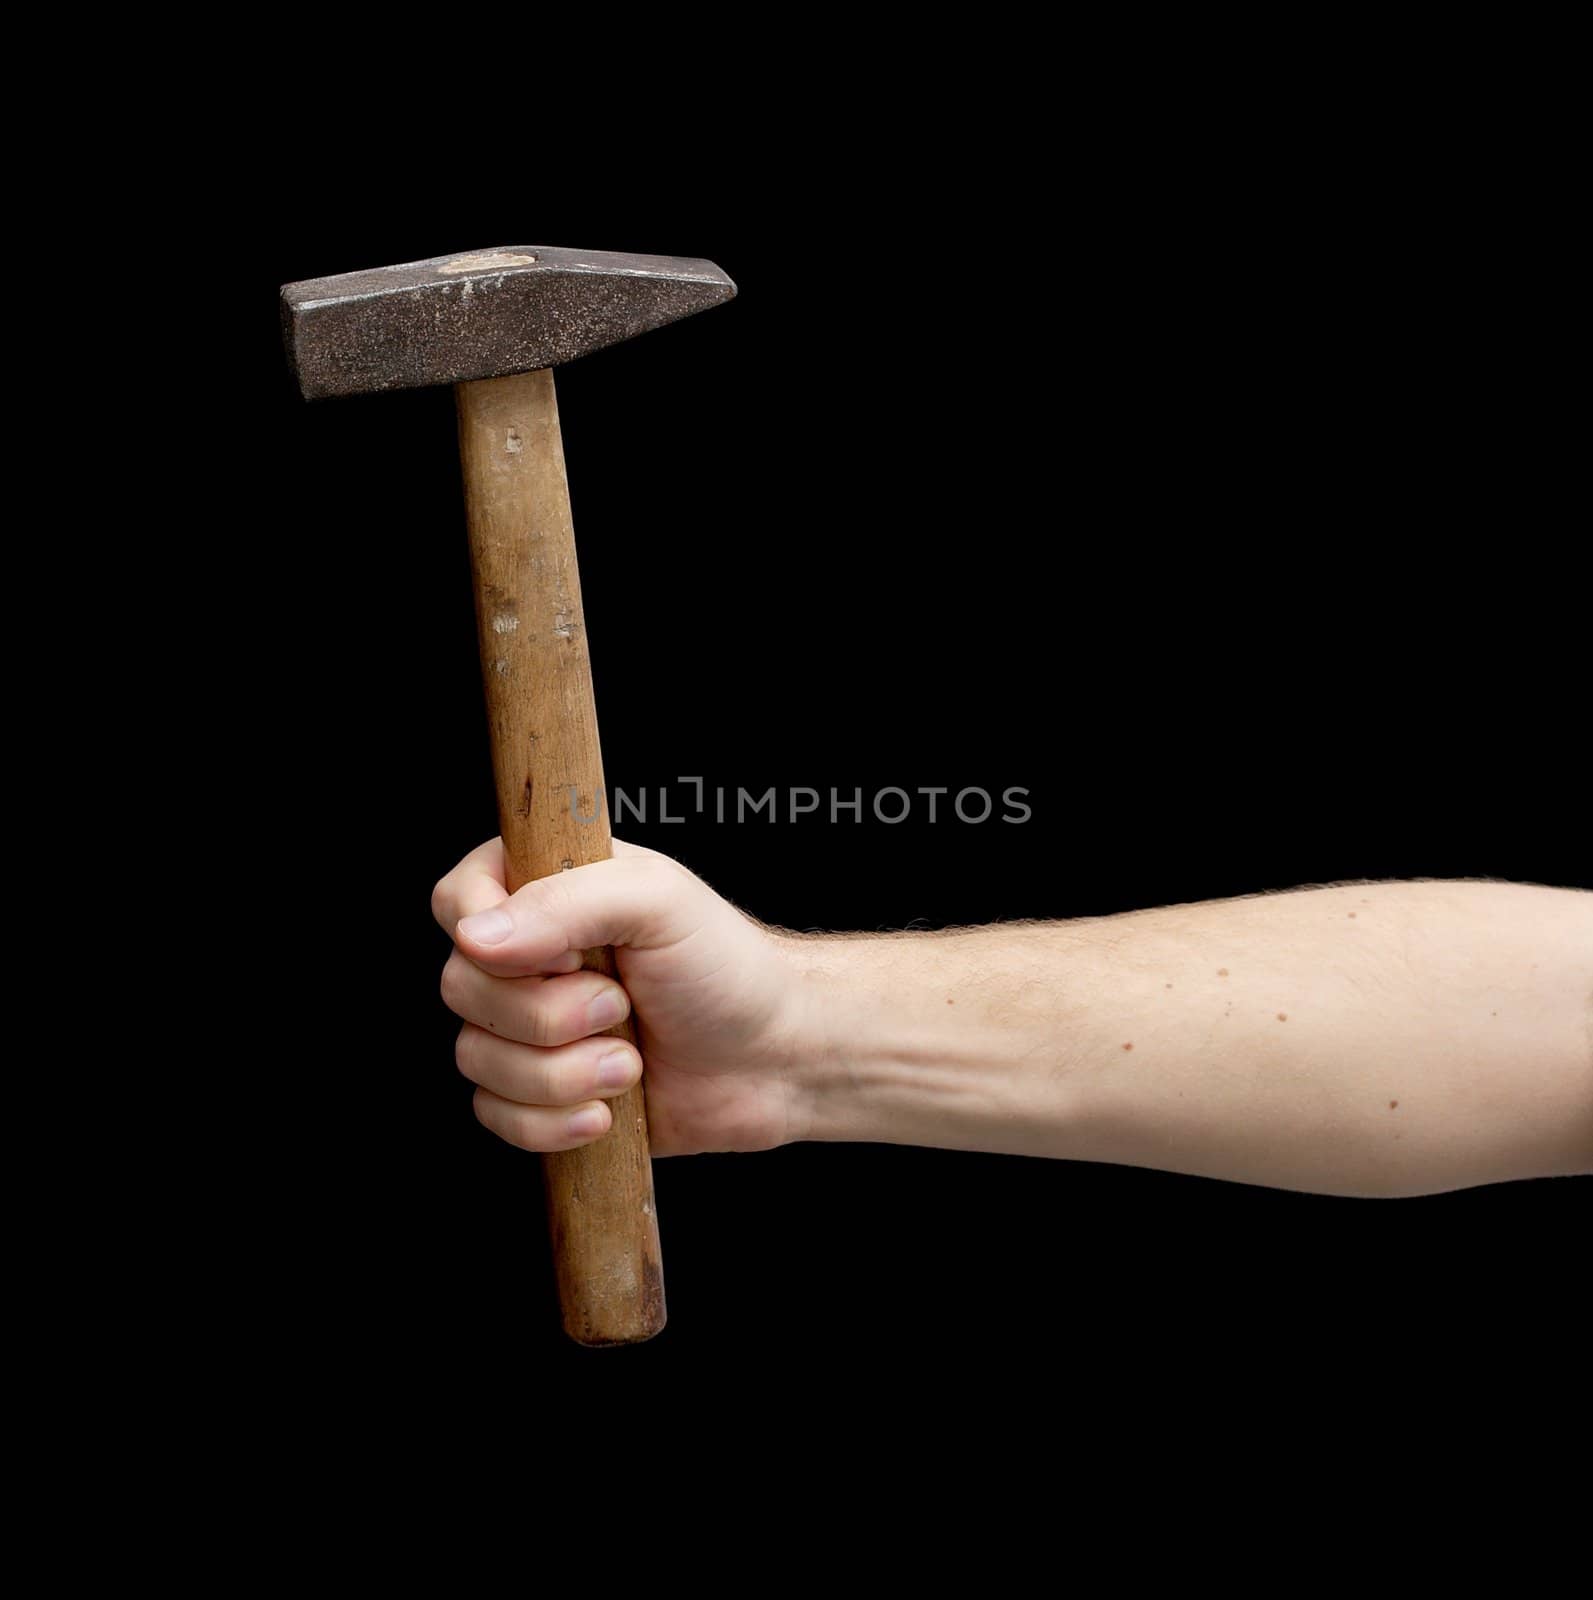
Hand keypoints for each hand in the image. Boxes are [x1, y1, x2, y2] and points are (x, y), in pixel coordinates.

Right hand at [432, 838, 811, 1155]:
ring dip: (562, 1074)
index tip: (566, 954)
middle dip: (549, 1015)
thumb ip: (567, 902)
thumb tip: (475, 935)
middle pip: (460, 988)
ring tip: (630, 1062)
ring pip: (476, 1060)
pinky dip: (554, 1123)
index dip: (493, 937)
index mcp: (548, 889)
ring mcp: (530, 1028)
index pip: (456, 899)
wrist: (775, 1061)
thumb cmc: (729, 968)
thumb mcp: (660, 903)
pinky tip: (609, 1112)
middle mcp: (529, 956)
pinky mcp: (540, 1093)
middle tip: (621, 1006)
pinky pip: (495, 1116)